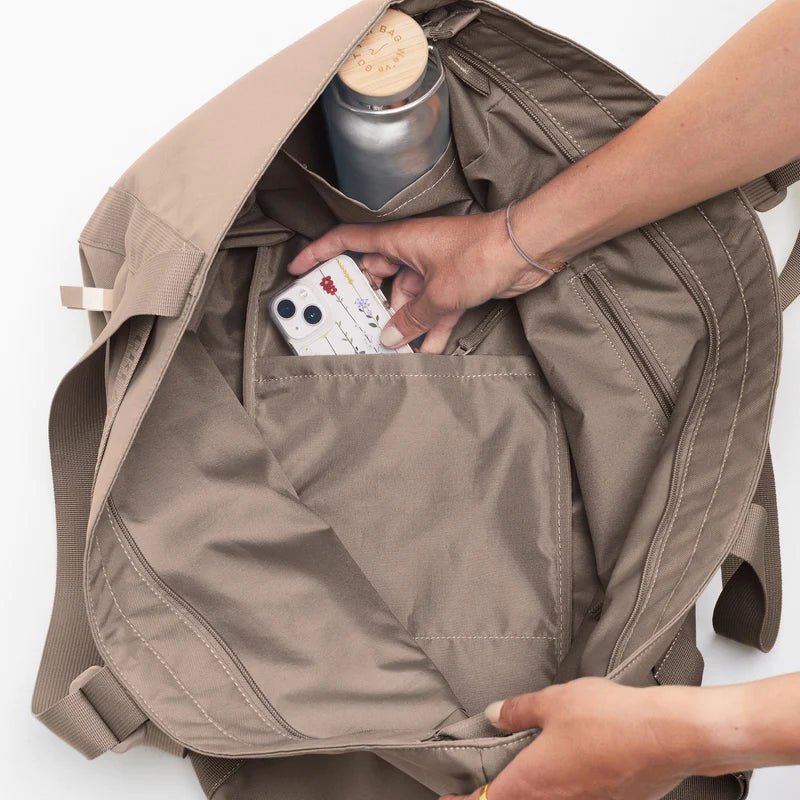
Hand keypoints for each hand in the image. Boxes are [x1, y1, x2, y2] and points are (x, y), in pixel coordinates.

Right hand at [287, 210, 560, 352]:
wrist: (526, 250)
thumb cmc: (481, 253)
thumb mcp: (438, 291)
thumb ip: (411, 318)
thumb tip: (390, 337)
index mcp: (399, 241)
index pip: (347, 241)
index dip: (319, 253)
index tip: (298, 269)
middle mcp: (411, 253)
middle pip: (376, 278)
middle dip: (366, 304)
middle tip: (349, 326)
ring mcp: (433, 270)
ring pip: (406, 300)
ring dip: (401, 325)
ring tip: (389, 351)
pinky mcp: (454, 286)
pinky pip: (433, 311)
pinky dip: (429, 330)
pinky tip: (424, 353)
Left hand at [441, 678, 716, 799]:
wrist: (668, 736)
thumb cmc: (609, 717)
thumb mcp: (553, 702)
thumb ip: (518, 711)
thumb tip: (493, 715)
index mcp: (532, 783)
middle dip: (499, 797)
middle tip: (485, 784)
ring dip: (531, 794)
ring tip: (523, 773)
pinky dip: (561, 792)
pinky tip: (566, 770)